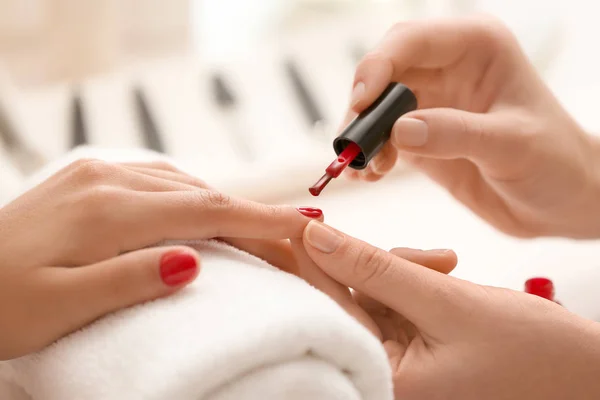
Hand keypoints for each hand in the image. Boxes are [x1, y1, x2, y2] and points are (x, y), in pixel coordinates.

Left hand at [0, 159, 316, 358]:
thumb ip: (128, 280)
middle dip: (254, 215)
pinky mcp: (88, 178)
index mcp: (107, 212)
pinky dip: (192, 195)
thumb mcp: (58, 308)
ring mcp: (97, 175)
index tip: (308, 225)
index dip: (262, 220)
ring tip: (259, 227)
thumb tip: (193, 259)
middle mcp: (107, 181)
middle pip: (203, 193)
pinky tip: (201, 208)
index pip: (207, 211)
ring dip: (225, 204)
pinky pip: (158, 180)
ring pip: (183, 183)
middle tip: (297, 235)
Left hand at [293, 220, 599, 398]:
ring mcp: (400, 360)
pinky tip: (446, 269)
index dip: (311, 260)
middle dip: (374, 263)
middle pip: (347, 299)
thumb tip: (317, 237)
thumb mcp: (447, 303)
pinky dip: (415, 276)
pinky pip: (395, 296)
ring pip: (372, 290)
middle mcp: (384, 376)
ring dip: (402, 267)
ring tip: (448, 266)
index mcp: (384, 382)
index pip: (326, 310)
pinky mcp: (415, 343)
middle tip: (413, 250)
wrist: (586, 374)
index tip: (296, 221)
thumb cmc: (532, 354)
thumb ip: (376, 269)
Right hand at [343, 17, 599, 237]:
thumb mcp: (513, 145)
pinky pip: (383, 140)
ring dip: (363, 136)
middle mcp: (449, 69)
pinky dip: (370, 156)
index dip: (378, 65)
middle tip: (353, 141)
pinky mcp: (422, 138)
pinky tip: (369, 176)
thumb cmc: (555, 163)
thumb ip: (457, 134)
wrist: (561, 202)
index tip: (362, 101)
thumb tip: (400, 131)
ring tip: (363, 167)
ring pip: (378, 108)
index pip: (412, 41)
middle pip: (385, 72)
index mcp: (477, 48)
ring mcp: (432, 104)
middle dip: (363, 106)